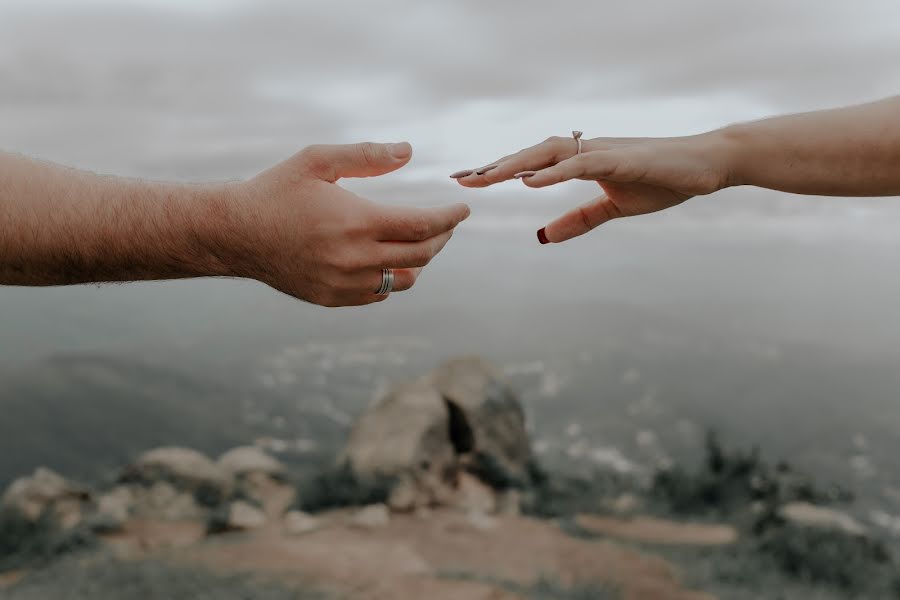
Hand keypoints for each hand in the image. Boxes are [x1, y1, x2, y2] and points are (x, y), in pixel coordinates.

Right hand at [227, 142, 468, 305]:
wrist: (236, 233)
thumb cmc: (277, 191)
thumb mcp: (318, 160)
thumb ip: (366, 156)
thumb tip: (409, 151)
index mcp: (356, 222)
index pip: (423, 225)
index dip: (449, 218)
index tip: (463, 209)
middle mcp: (355, 258)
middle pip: (420, 255)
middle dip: (441, 238)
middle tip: (446, 225)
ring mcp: (344, 283)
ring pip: (403, 280)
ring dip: (419, 261)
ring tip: (421, 243)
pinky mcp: (333, 298)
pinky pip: (378, 294)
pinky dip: (392, 278)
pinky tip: (389, 262)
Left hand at [452, 133, 730, 242]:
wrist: (708, 164)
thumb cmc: (663, 181)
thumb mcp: (613, 208)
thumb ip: (578, 220)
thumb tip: (542, 237)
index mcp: (581, 161)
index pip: (532, 164)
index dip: (499, 171)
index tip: (467, 180)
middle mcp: (585, 150)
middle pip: (530, 156)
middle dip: (494, 166)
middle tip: (460, 179)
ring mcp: (602, 151)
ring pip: (547, 154)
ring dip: (514, 165)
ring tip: (483, 178)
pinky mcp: (621, 158)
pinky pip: (580, 163)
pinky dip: (552, 172)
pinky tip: (528, 181)